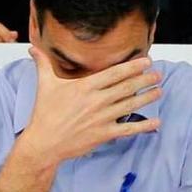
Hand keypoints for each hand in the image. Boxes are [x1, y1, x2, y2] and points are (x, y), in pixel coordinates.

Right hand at [17, 47, 161, 165]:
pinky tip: (156, 122)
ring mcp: (102, 118)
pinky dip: (144, 126)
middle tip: (158, 74)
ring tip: (159, 91)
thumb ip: (43, 64)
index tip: (146, 61)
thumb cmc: (45, 113)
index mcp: (85, 87)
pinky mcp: (104, 134)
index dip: (133, 67)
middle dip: (145, 80)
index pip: (114, 73)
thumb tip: (32, 49)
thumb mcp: (45, 85)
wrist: (44, 142)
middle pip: (127, 87)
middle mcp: (96, 101)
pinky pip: (128, 129)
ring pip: (130, 105)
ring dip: (147, 98)